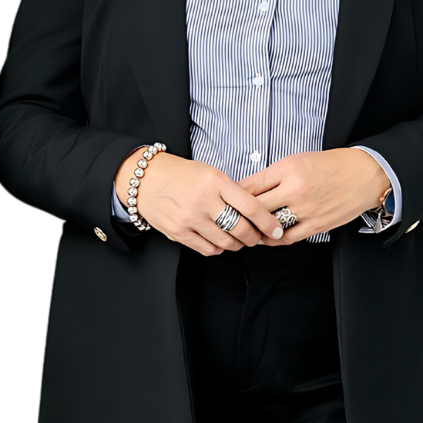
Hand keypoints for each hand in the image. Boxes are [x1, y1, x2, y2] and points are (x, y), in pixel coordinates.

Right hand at [132, 151, 286, 255]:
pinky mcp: (179, 233)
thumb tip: (257, 213)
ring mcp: (189, 219)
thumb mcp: (209, 173)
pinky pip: (208, 249)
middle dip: (255, 237)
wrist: (145, 179)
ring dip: (237, 244)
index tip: (277, 229)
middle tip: (258, 236)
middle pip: (241, 229)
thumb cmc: (181, 174)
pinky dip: (218, 248)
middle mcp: (202, 200)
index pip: (251, 206)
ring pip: (226, 243)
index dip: (268, 222)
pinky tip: (218, 240)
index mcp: (214, 181)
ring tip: (238, 238)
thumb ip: (231, 191)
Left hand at [236, 148, 389, 244]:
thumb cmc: (329, 165)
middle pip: (256, 207)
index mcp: (287, 169)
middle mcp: (294, 189)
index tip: (227, 199)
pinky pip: (288, 238)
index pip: (250, 185)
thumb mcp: (297, 160)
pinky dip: (274, 240)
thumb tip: (249, 188)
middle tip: (230, 218)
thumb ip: (273, 174)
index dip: (234, 195)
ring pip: (270, 224)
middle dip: (240, 214)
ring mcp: (306, 209)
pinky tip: (267, 238)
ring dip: (256, 229)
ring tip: (245, 230)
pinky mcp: (317, 225)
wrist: (363, 176)